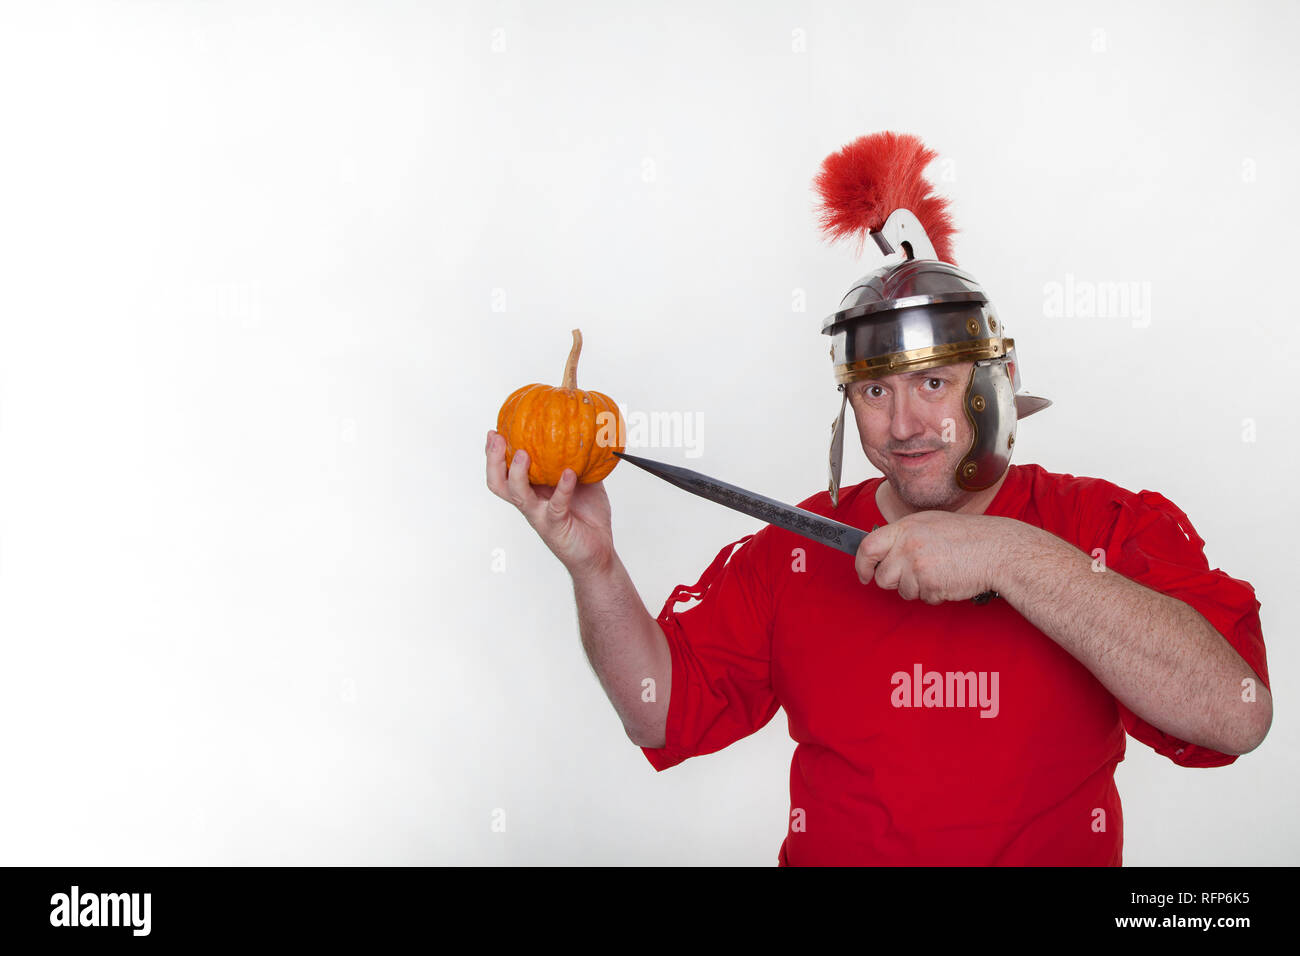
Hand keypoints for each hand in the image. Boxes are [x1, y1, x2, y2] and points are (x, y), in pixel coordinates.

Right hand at [485, 430, 615, 576]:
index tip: (494, 432)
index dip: (495, 455)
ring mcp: (540, 515)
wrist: (598, 554)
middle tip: (497, 439)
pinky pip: (556, 505)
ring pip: (518, 495)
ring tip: (523, 455)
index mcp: (532, 491)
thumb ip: (578, 461)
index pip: (504, 472)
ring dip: (518, 473)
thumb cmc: (588, 517)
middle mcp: (530, 503)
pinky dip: (562, 488)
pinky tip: (569, 473)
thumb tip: (585, 433)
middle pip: (500, 483)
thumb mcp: (583, 481)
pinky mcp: (555, 526)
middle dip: (494, 460)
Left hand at [855, 512, 1012, 604]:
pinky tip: (949, 579)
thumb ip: (905, 536)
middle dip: (896, 582)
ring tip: (939, 572)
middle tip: (916, 575)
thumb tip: (884, 552)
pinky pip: (923, 598)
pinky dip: (935, 595)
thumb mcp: (930, 524)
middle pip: (882, 576)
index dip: (861, 564)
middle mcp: (908, 545)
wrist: (997, 549)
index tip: (864, 574)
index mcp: (906, 527)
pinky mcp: (930, 584)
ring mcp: (918, 565)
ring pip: (903, 591)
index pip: (868, 546)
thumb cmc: (968, 536)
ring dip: (918, 589)